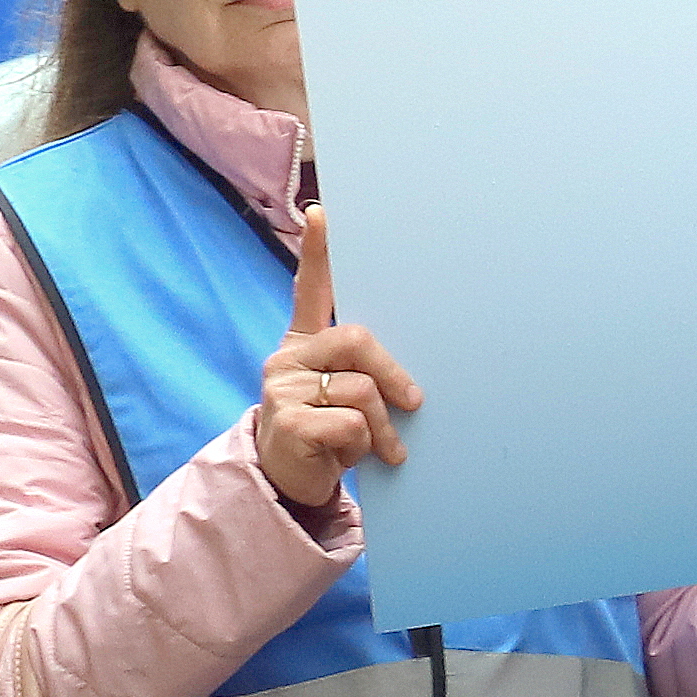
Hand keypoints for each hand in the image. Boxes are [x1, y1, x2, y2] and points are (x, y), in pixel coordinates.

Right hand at [246, 208, 422, 514]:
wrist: (290, 483)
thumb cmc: (329, 430)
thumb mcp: (345, 394)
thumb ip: (364, 368)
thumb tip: (409, 363)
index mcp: (304, 343)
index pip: (309, 290)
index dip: (317, 252)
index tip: (322, 213)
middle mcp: (288, 358)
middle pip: (357, 340)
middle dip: (392, 373)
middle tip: (413, 402)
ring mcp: (283, 389)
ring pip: (360, 389)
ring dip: (382, 426)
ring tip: (379, 446)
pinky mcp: (288, 424)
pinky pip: (350, 424)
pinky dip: (364, 445)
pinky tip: (351, 457)